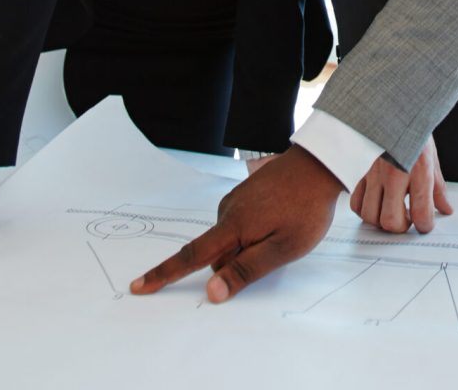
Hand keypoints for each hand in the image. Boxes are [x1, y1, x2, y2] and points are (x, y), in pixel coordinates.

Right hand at [130, 144, 341, 302]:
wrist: (319, 164)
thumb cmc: (305, 208)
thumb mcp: (282, 249)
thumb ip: (245, 271)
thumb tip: (210, 293)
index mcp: (233, 226)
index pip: (192, 257)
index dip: (164, 274)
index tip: (138, 286)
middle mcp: (228, 210)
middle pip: (218, 254)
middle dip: (236, 264)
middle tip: (275, 250)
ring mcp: (237, 200)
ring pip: (231, 240)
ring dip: (248, 247)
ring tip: (283, 231)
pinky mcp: (246, 194)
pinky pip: (240, 225)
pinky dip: (252, 233)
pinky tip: (278, 221)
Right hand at [349, 137, 452, 233]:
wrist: (392, 105)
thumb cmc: (413, 129)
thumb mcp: (431, 158)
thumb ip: (438, 188)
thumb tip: (445, 209)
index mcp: (418, 170)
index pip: (421, 214)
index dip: (425, 226)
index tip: (425, 223)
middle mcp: (394, 173)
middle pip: (390, 221)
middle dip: (401, 227)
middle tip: (407, 218)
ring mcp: (374, 172)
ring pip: (370, 215)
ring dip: (381, 219)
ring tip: (390, 210)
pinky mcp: (360, 170)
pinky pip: (355, 201)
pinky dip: (364, 208)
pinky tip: (375, 201)